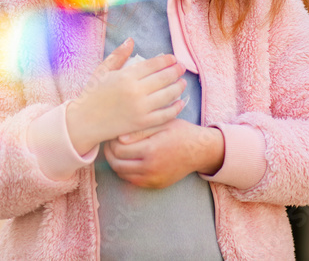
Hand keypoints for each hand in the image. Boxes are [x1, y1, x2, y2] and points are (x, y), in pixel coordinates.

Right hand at [66, 38, 186, 154]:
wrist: (84, 122)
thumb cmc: (92, 95)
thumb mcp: (102, 71)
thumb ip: (118, 55)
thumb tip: (131, 40)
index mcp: (126, 76)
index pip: (153, 64)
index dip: (166, 60)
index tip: (173, 58)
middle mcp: (135, 91)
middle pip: (164, 78)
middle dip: (176, 71)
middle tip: (182, 67)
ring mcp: (140, 109)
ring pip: (168, 96)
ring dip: (179, 87)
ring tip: (183, 82)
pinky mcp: (142, 124)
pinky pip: (165, 115)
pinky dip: (176, 108)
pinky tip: (180, 102)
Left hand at [104, 118, 224, 189]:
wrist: (200, 150)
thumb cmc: (180, 132)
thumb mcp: (162, 124)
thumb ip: (140, 131)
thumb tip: (119, 138)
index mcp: (151, 150)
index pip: (119, 149)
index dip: (111, 141)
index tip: (110, 133)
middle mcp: (151, 168)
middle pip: (117, 164)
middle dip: (109, 153)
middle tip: (108, 143)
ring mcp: (153, 179)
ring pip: (123, 175)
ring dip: (115, 163)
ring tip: (115, 151)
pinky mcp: (156, 185)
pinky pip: (133, 181)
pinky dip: (125, 172)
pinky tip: (126, 160)